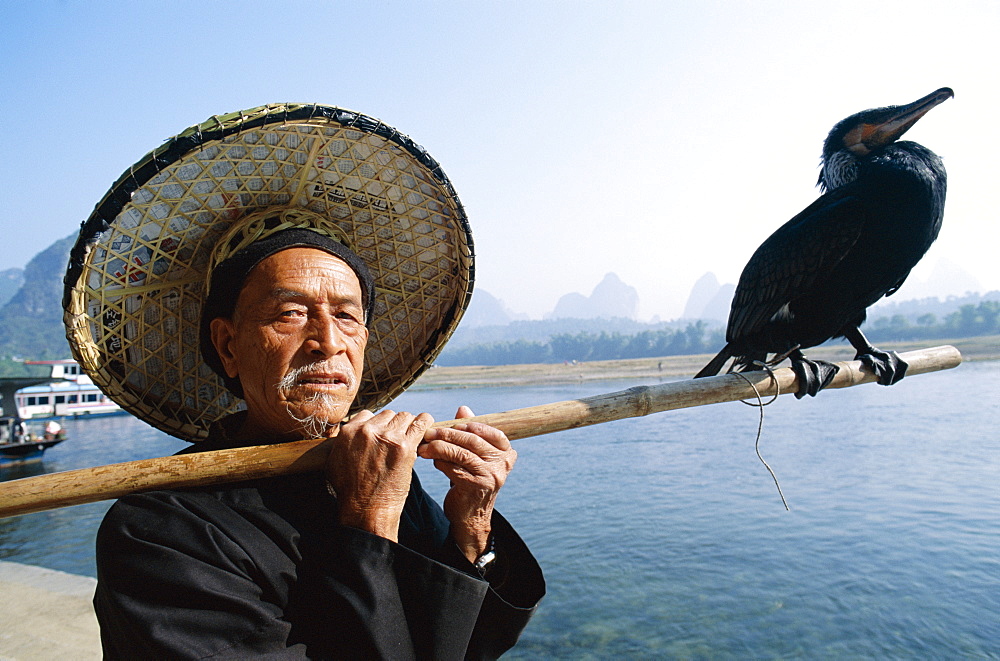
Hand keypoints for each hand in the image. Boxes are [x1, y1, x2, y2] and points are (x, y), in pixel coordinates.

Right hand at [326, 409, 433, 541]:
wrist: (365, 510)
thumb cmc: (350, 491)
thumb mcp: (336, 461)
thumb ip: (344, 442)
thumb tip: (352, 434)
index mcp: (349, 431)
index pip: (369, 415)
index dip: (378, 426)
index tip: (383, 436)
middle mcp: (367, 430)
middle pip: (389, 415)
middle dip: (394, 427)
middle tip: (397, 442)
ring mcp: (387, 437)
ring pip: (404, 417)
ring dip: (409, 428)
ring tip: (411, 439)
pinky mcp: (404, 446)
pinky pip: (421, 422)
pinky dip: (425, 423)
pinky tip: (426, 428)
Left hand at [418, 406, 515, 561]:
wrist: (471, 516)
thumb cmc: (471, 481)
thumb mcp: (474, 456)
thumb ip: (471, 433)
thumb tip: (463, 409)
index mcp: (507, 454)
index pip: (492, 432)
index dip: (471, 426)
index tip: (453, 425)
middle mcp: (502, 465)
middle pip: (473, 441)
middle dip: (448, 434)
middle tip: (429, 432)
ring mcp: (491, 477)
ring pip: (461, 453)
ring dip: (439, 447)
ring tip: (425, 446)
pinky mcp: (475, 487)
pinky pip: (453, 468)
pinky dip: (440, 463)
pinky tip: (433, 461)